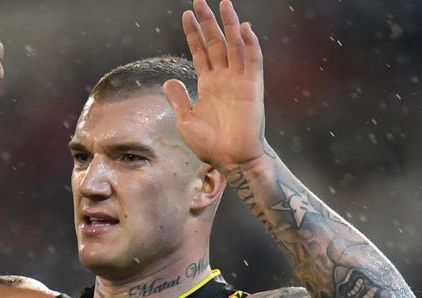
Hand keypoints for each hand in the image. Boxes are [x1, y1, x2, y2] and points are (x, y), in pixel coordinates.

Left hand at [164, 0, 269, 169]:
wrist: (230, 159)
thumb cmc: (210, 144)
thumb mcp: (186, 120)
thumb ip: (178, 99)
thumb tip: (168, 80)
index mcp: (208, 85)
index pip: (201, 52)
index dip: (194, 34)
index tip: (186, 15)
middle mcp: (224, 78)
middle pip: (216, 43)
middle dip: (207, 22)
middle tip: (199, 0)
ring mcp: (239, 81)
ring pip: (234, 45)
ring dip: (229, 25)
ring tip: (222, 3)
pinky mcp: (253, 87)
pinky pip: (252, 61)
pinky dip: (250, 44)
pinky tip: (243, 27)